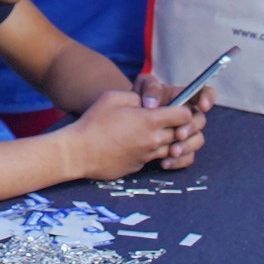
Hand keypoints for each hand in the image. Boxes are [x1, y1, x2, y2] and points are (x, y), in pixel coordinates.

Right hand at [62, 88, 197, 182]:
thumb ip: (136, 96)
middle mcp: (153, 140)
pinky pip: (154, 158)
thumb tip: (148, 103)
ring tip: (151, 133)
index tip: (173, 108)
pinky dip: (152, 152)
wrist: (78, 152)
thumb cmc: (93, 122)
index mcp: (150, 120)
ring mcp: (147, 156)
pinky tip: (137, 145)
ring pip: (171, 149)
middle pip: (181, 134)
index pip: (185, 115)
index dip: (183, 110)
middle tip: (166, 120)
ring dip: (167, 141)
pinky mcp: (139, 167)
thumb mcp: (114, 97)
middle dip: (178, 127)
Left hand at [129, 70, 211, 168]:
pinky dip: (178, 162)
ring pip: (197, 140)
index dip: (208, 98)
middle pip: (200, 121)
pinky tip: (165, 163)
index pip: (203, 94)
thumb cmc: (139, 98)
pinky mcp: (179, 150)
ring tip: (172, 152)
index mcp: (183, 98)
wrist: (128, 120)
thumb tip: (152, 104)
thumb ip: (150, 88)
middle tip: (178, 134)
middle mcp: (187, 116)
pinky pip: (187, 158)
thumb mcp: (143, 86)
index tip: (203, 106)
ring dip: (186, 147)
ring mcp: (185, 134)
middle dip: (191, 128)